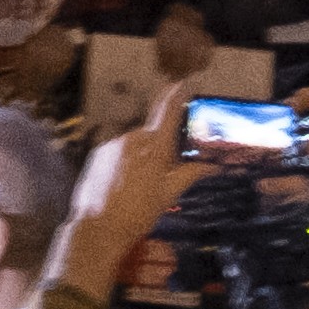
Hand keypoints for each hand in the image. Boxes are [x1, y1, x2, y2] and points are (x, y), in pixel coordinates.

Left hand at [59, 89, 197, 291]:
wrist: (99, 226)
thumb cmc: (139, 212)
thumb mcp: (168, 195)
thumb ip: (189, 175)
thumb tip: (212, 166)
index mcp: (153, 148)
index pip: (167, 115)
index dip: (174, 98)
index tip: (180, 83)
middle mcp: (132, 140)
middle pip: (151, 136)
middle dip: (157, 148)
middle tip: (160, 173)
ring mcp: (111, 145)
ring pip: (133, 145)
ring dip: (139, 157)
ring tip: (137, 185)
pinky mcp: (97, 153)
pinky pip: (116, 152)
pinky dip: (123, 162)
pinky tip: (121, 183)